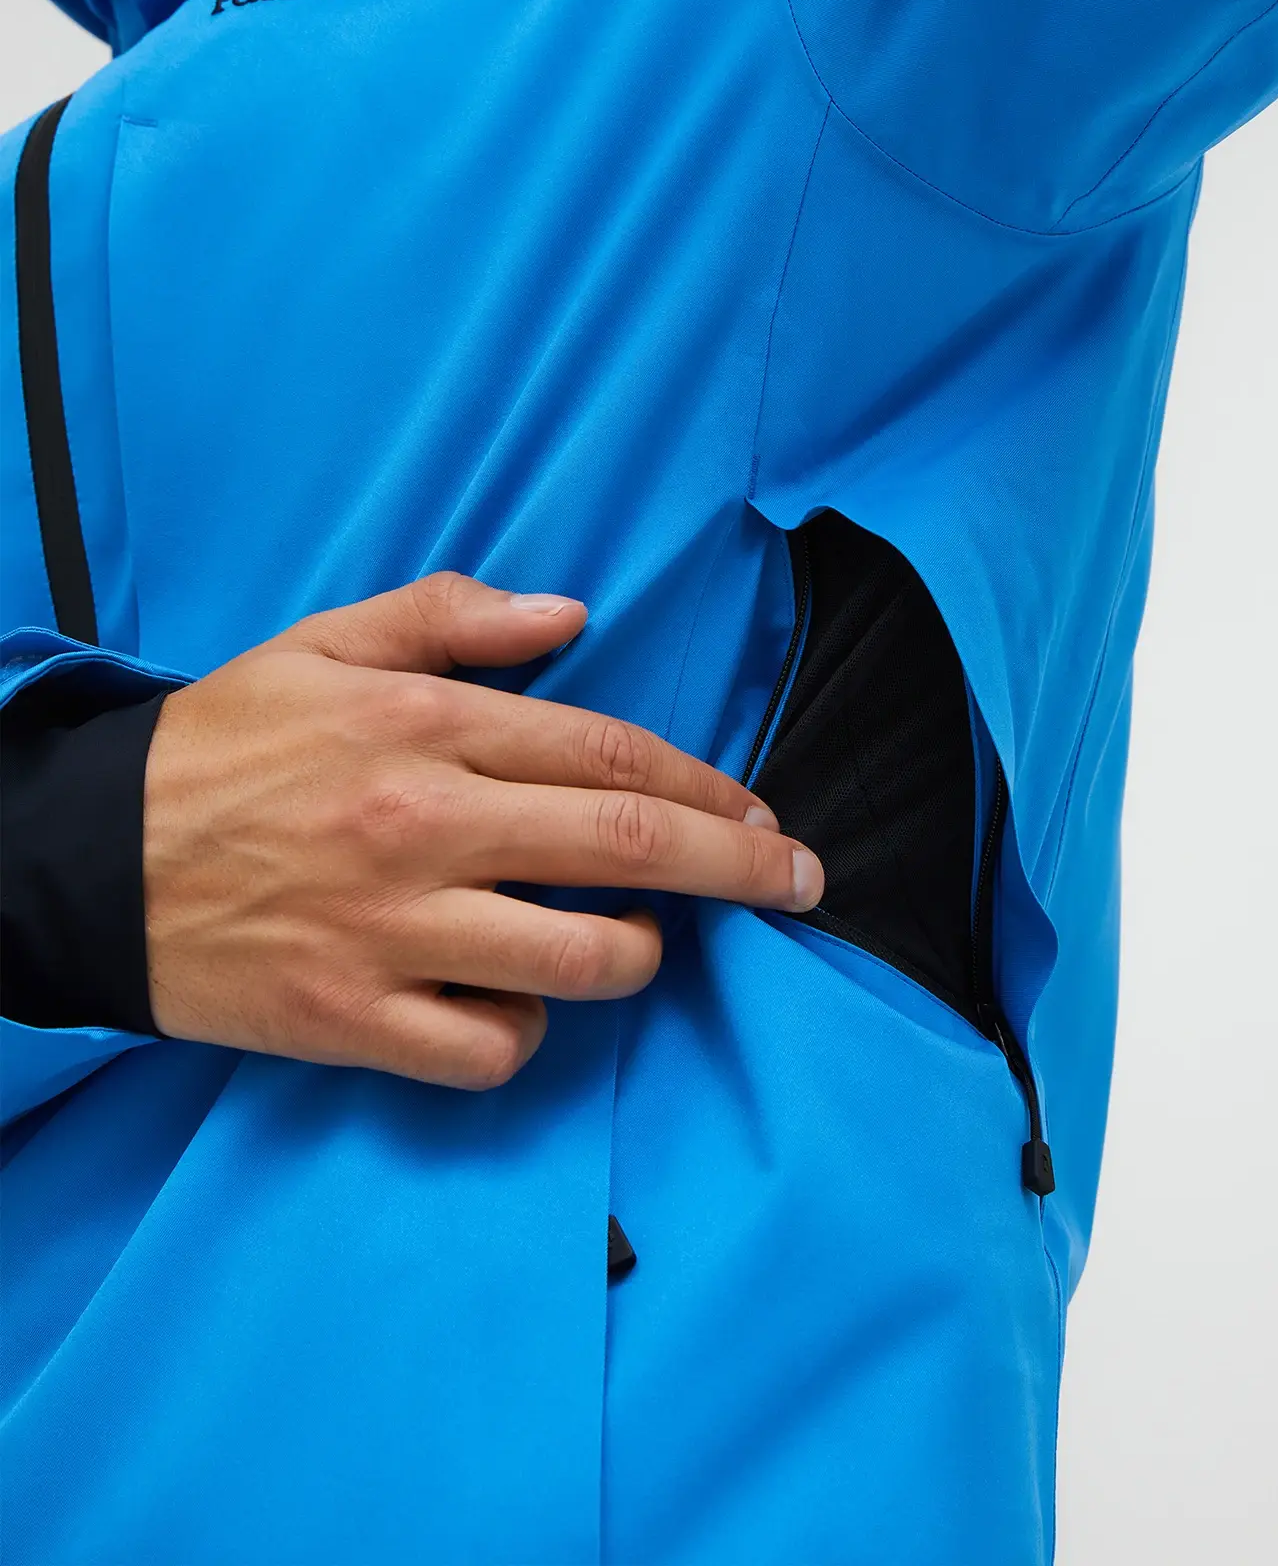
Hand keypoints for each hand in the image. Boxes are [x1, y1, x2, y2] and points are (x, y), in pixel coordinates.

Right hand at [143, 573, 821, 1089]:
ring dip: (638, 953)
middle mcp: (425, 825)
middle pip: (630, 847)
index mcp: (426, 728)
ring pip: (584, 960)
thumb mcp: (326, 645)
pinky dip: (526, 1031)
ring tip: (631, 940)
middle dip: (743, 867)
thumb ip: (453, 618)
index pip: (613, 753)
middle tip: (803, 883)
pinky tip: (511, 998)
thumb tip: (573, 615)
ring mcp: (393, 931)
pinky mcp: (354, 1020)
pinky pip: (493, 1049)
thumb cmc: (225, 745)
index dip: (710, 787)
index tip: (762, 816)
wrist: (87, 858)